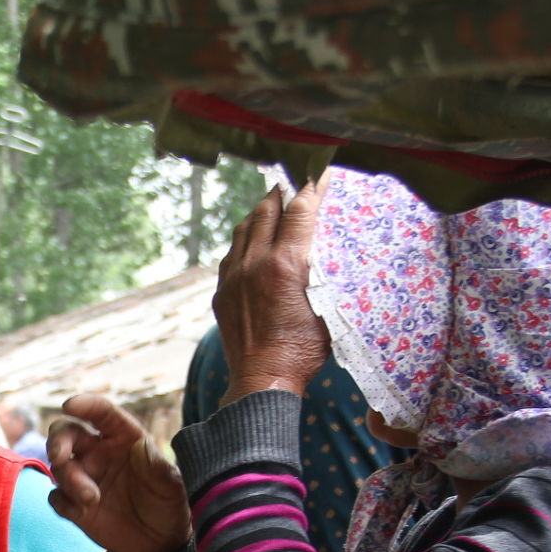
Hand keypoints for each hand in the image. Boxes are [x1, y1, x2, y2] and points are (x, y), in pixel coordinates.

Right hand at [47, 395, 190, 551]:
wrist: (159, 544)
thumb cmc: (168, 506)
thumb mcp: (172, 487)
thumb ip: (158, 467)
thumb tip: (141, 446)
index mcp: (123, 439)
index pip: (101, 413)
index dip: (85, 405)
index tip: (70, 405)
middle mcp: (99, 453)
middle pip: (67, 433)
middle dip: (58, 441)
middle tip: (60, 457)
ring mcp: (84, 478)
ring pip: (59, 467)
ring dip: (69, 479)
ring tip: (91, 499)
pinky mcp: (74, 505)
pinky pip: (56, 497)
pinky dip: (63, 502)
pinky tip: (82, 512)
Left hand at [214, 174, 331, 402]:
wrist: (263, 379)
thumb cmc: (304, 350)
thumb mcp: (328, 307)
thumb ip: (322, 271)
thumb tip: (323, 246)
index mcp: (286, 265)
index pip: (299, 210)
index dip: (311, 187)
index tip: (320, 172)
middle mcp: (255, 263)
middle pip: (267, 210)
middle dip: (283, 192)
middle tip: (295, 182)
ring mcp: (234, 276)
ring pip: (245, 227)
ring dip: (261, 211)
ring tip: (275, 203)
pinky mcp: (222, 290)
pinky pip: (232, 251)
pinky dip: (245, 237)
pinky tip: (254, 239)